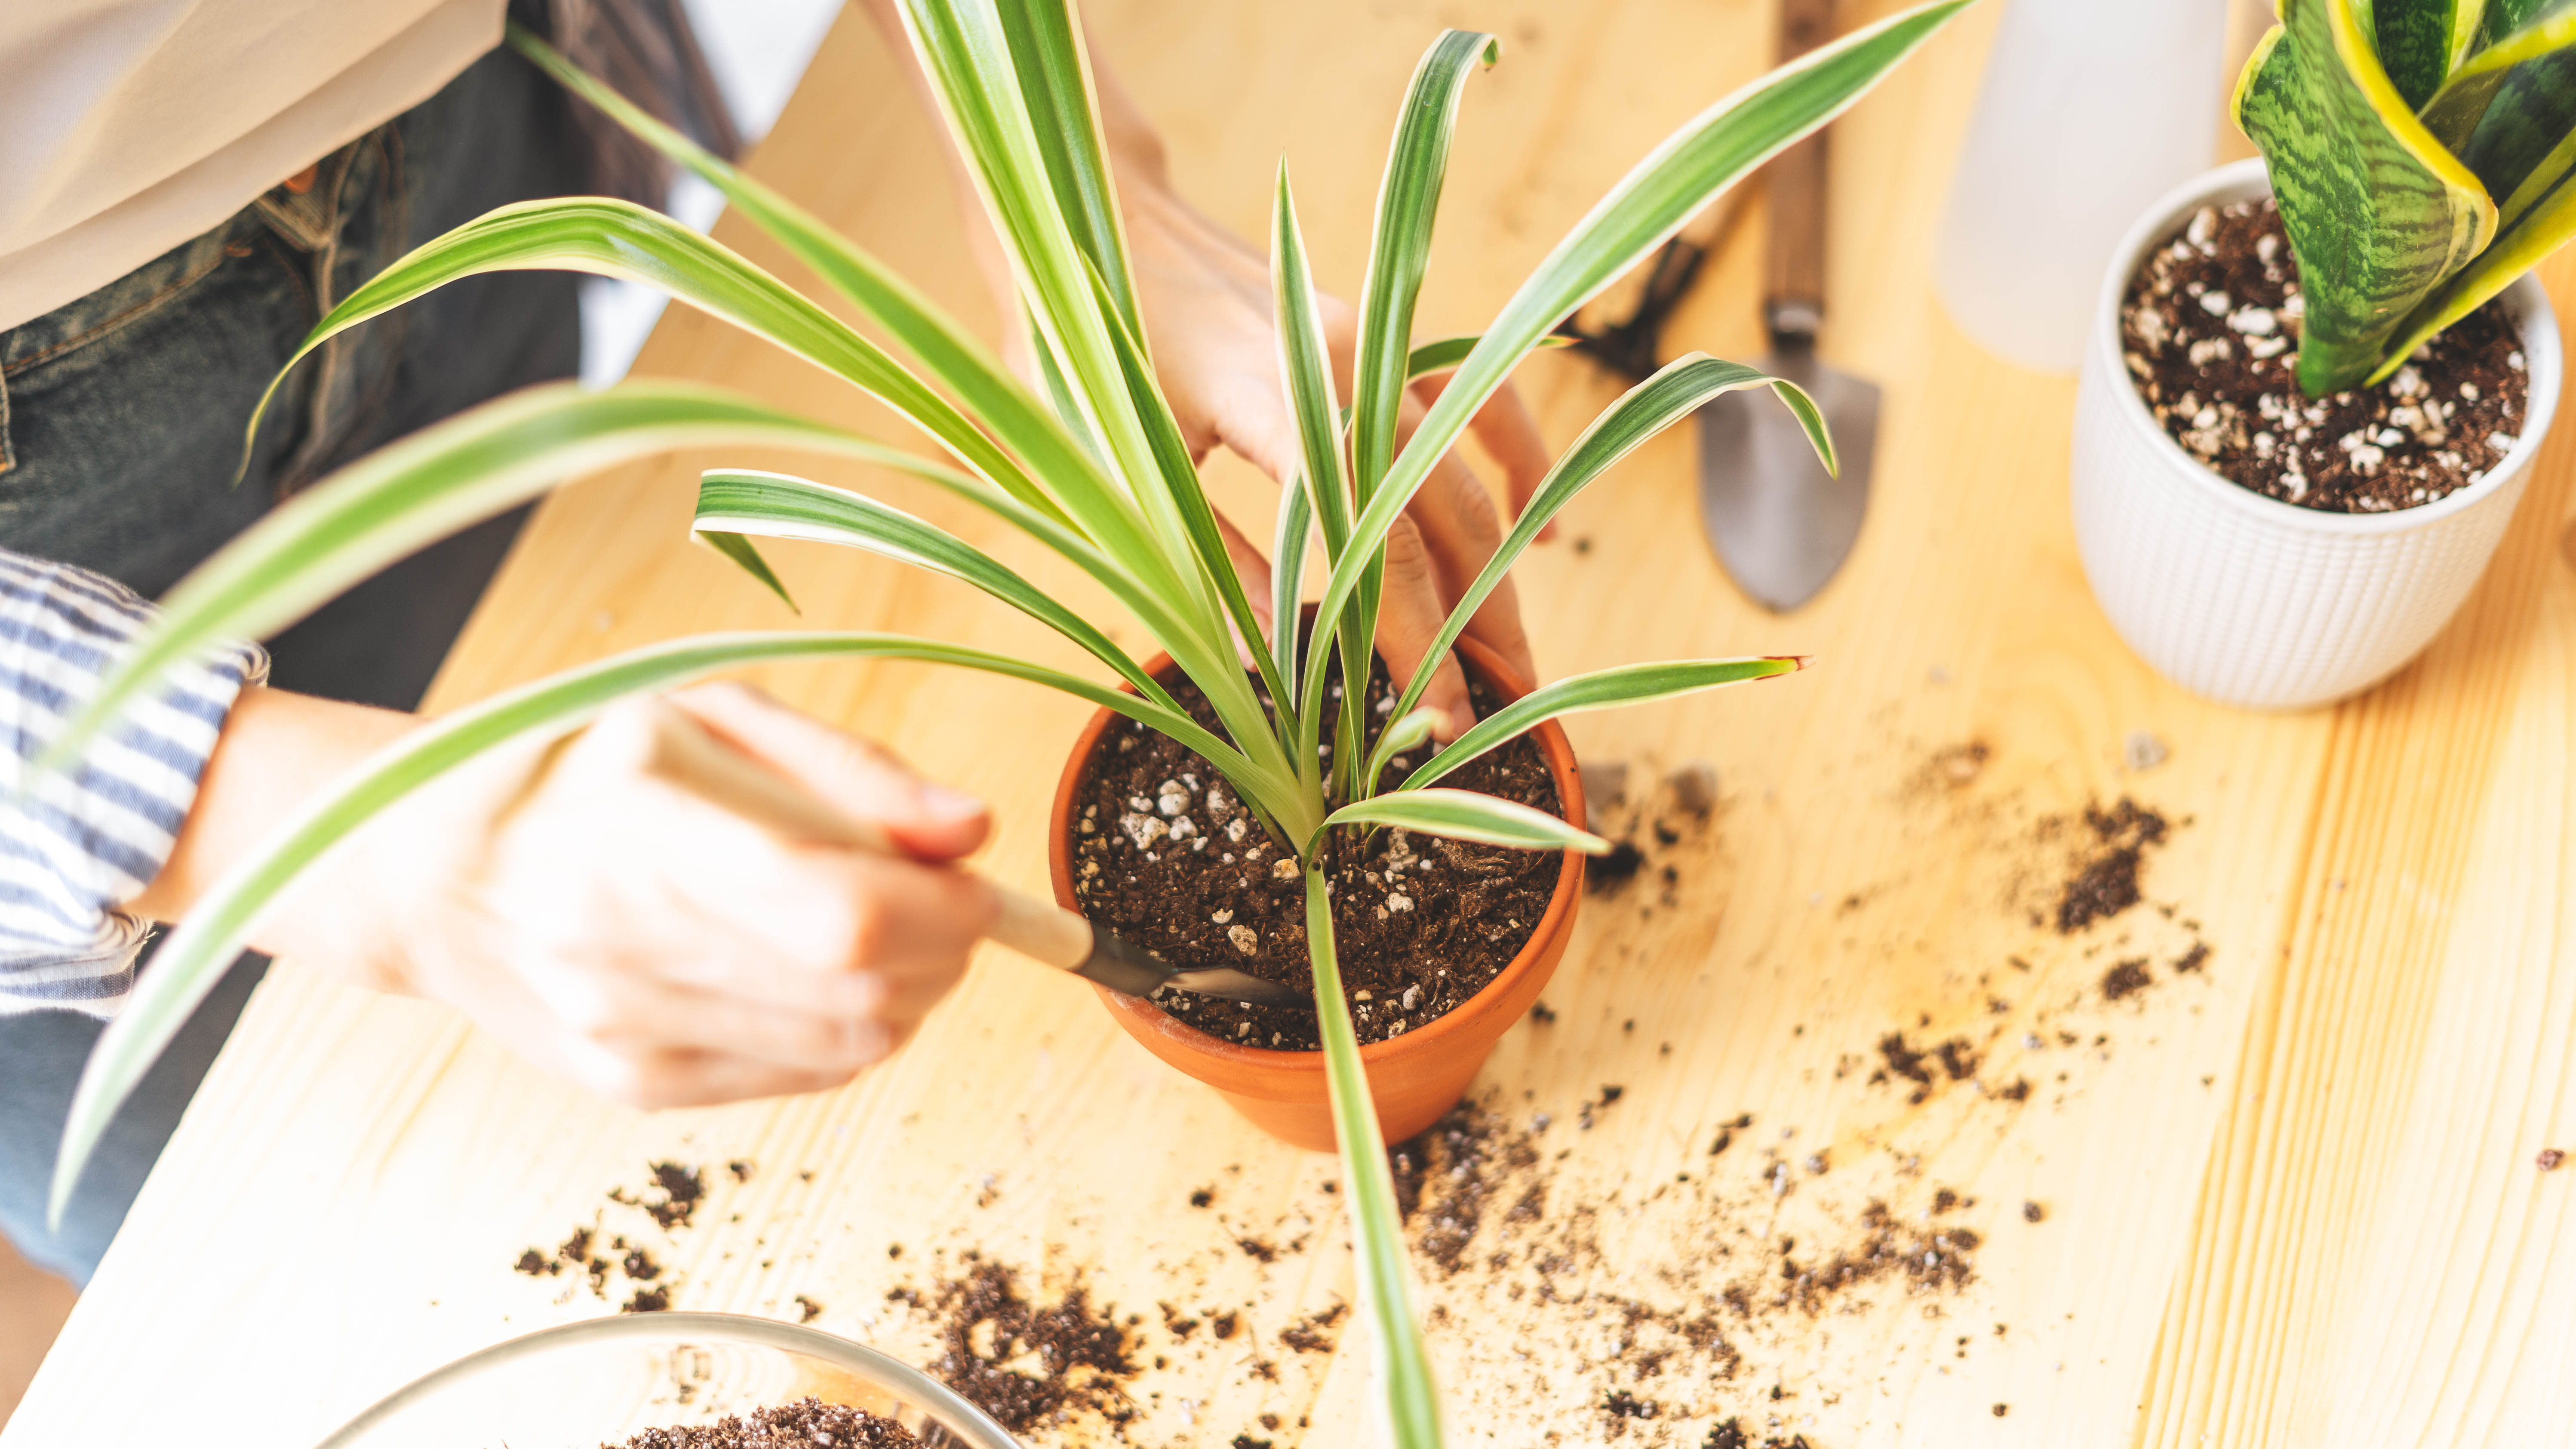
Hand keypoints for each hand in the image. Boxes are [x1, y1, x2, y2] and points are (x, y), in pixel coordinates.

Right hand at [172, 683, 997, 1108]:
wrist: (426, 871)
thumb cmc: (577, 769)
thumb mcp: (711, 716)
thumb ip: (852, 773)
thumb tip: (969, 831)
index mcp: (643, 827)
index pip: (843, 910)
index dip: (944, 907)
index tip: (974, 881)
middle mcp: (625, 943)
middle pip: (862, 987)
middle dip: (946, 949)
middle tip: (945, 901)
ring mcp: (628, 1028)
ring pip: (848, 1043)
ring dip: (908, 992)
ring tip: (883, 930)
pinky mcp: (635, 1083)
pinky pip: (801, 1076)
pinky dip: (848, 1028)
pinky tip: (819, 973)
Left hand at [1116, 173, 1556, 734]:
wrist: (1097, 216)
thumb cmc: (1086, 347)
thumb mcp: (1128, 473)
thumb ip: (1210, 563)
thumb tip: (1273, 667)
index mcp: (1278, 402)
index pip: (1380, 543)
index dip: (1416, 638)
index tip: (1441, 719)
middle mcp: (1345, 365)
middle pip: (1445, 512)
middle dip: (1482, 622)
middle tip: (1510, 713)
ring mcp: (1372, 342)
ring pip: (1467, 466)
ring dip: (1501, 563)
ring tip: (1516, 654)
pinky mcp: (1378, 333)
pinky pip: (1474, 397)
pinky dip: (1511, 460)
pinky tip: (1535, 525)